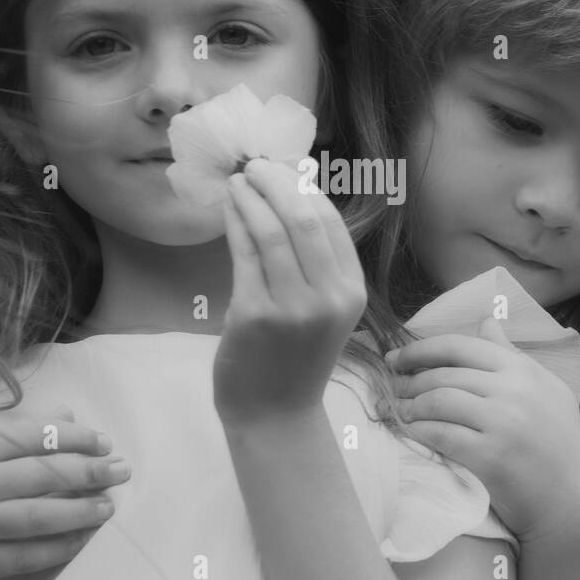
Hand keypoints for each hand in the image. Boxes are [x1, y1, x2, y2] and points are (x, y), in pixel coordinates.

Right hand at [0, 404, 129, 579]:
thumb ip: (11, 431)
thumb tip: (66, 414)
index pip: (35, 436)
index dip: (75, 437)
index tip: (103, 440)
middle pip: (45, 475)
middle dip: (90, 471)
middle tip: (121, 469)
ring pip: (39, 517)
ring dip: (81, 511)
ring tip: (108, 505)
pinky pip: (21, 557)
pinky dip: (55, 548)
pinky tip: (79, 540)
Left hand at [214, 158, 366, 428]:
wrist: (274, 415)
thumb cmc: (295, 357)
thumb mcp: (322, 308)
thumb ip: (314, 260)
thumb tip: (294, 191)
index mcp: (352, 291)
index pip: (331, 221)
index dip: (303, 186)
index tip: (280, 168)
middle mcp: (330, 297)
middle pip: (303, 217)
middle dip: (275, 181)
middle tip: (253, 164)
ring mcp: (293, 307)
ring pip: (271, 230)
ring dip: (250, 197)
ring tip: (236, 181)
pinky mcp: (255, 315)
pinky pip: (244, 253)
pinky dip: (235, 222)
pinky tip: (227, 208)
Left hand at [389, 319, 579, 541]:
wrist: (572, 499)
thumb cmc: (558, 443)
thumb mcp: (544, 388)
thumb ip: (512, 355)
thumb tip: (487, 321)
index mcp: (523, 370)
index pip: (459, 346)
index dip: (419, 349)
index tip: (396, 358)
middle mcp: (514, 390)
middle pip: (443, 374)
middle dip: (409, 380)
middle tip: (391, 389)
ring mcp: (503, 423)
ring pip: (438, 400)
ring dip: (410, 406)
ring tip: (399, 412)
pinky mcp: (491, 457)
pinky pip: (441, 434)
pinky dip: (419, 432)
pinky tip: (411, 433)